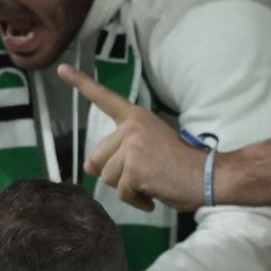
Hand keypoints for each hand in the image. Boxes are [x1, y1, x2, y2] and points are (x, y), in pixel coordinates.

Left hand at [58, 66, 203, 212]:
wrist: (208, 176)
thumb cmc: (182, 164)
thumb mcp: (147, 150)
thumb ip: (118, 152)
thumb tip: (88, 166)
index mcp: (136, 117)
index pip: (105, 98)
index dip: (81, 83)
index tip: (62, 70)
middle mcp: (131, 127)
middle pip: (100, 158)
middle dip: (117, 172)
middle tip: (145, 172)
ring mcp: (131, 146)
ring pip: (109, 177)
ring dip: (128, 187)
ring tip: (153, 182)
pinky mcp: (134, 168)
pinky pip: (123, 192)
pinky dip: (137, 200)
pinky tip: (153, 196)